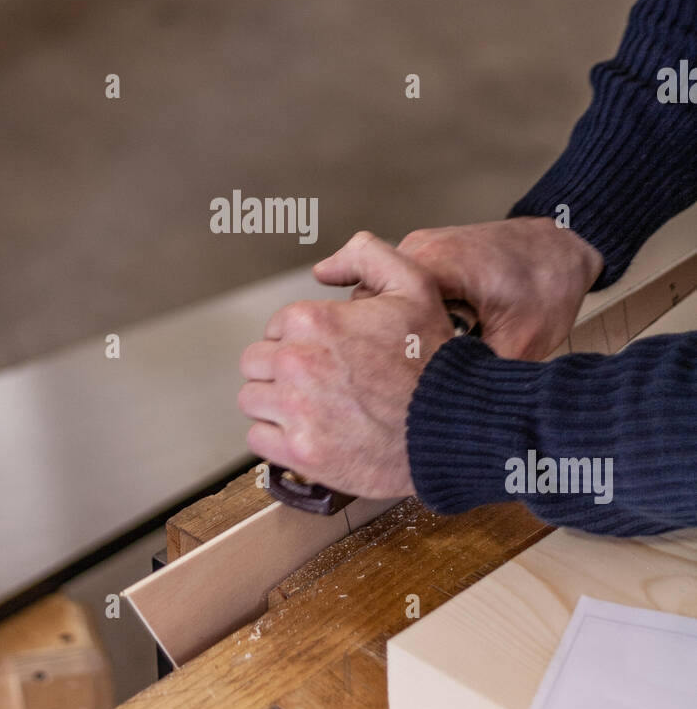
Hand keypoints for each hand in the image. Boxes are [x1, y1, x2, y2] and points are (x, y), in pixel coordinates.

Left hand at [238, 232, 453, 499]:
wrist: (455, 423)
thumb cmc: (436, 359)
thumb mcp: (414, 284)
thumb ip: (366, 256)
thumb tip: (324, 268)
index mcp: (312, 321)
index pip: (274, 328)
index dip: (298, 339)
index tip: (323, 353)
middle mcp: (297, 363)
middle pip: (256, 364)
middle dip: (280, 370)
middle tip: (313, 382)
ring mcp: (296, 410)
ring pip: (252, 401)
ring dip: (274, 404)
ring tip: (309, 408)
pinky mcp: (301, 452)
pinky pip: (258, 439)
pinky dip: (276, 438)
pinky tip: (305, 433)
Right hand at [387, 217, 602, 359]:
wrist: (565, 246)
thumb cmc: (550, 282)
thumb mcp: (521, 340)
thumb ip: (476, 371)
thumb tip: (449, 404)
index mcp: (436, 264)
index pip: (371, 306)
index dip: (376, 346)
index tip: (383, 374)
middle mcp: (419, 248)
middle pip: (368, 302)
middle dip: (378, 339)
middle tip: (397, 374)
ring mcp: (419, 247)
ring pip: (380, 295)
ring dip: (390, 326)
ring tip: (412, 357)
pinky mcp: (426, 254)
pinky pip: (397, 287)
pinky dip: (403, 313)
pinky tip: (423, 337)